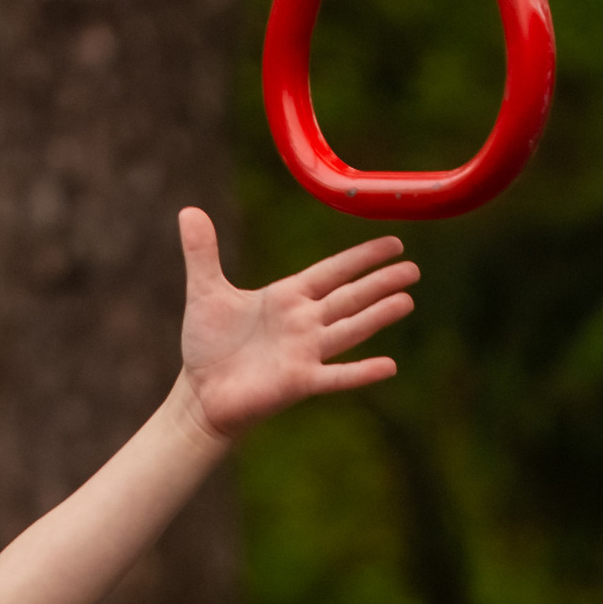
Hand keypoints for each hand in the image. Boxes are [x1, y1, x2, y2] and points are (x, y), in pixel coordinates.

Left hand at [176, 207, 415, 443]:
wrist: (200, 393)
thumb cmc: (208, 345)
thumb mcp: (205, 291)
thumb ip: (202, 252)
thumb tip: (188, 210)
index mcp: (287, 297)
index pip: (332, 271)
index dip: (362, 257)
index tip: (394, 243)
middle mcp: (303, 322)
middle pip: (350, 297)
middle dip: (381, 282)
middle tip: (414, 269)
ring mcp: (304, 352)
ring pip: (349, 329)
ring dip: (377, 316)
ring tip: (407, 301)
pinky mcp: (298, 382)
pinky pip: (335, 376)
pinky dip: (360, 372)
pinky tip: (388, 366)